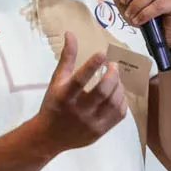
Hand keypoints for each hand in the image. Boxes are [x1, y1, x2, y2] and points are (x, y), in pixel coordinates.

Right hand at [33, 31, 127, 151]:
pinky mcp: (100, 131)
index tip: (102, 54)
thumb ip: (66, 58)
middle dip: (112, 75)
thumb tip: (70, 33)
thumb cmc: (53, 105)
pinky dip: (122, 101)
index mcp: (64, 97)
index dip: (91, 66)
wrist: (49, 136)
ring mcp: (91, 123)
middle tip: (113, 66)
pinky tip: (118, 93)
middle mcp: (78, 111)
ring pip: (113, 102)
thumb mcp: (56, 81)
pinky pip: (119, 114)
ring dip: (119, 87)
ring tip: (116, 79)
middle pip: (102, 92)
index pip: (79, 80)